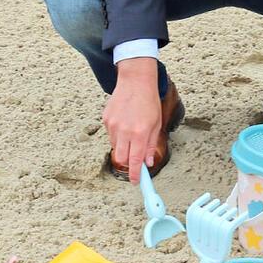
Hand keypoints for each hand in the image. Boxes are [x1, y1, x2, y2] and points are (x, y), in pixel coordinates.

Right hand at [103, 58, 160, 182]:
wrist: (135, 81)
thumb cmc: (148, 101)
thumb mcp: (156, 124)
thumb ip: (151, 144)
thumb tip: (148, 162)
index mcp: (140, 133)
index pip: (135, 161)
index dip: (135, 174)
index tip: (136, 182)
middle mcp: (124, 131)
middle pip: (121, 159)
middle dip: (128, 163)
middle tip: (135, 158)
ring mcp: (113, 125)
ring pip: (116, 147)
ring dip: (124, 147)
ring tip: (132, 133)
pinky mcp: (106, 120)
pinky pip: (111, 135)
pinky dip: (118, 135)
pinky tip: (125, 123)